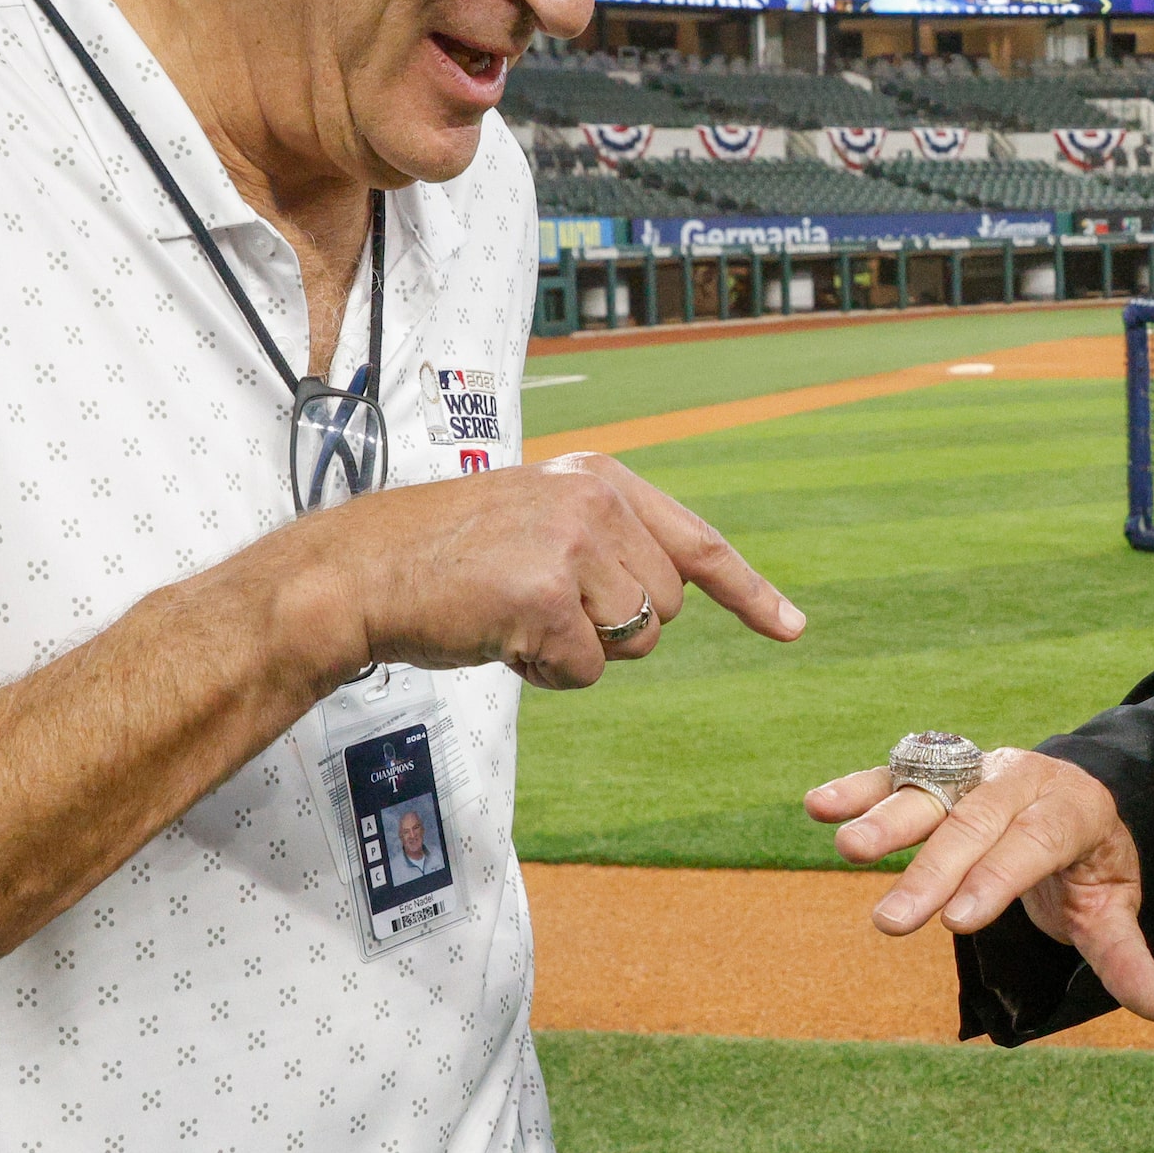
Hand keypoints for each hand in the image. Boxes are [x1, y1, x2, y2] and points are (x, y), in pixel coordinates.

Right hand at [280, 450, 803, 690]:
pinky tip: (500, 637)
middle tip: (536, 607)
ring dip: (577, 652)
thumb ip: (605, 544)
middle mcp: (595, 501)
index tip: (792, 628)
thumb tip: (663, 601)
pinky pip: (588, 670)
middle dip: (612, 629)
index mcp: (599, 479)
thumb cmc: (444, 559)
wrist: (361, 571)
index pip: (698, 542)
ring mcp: (573, 544)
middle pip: (664, 609)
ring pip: (632, 643)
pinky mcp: (546, 594)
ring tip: (512, 616)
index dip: (749, 592)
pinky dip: (546, 673)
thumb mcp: (537, 523)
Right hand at [805, 748, 1153, 1021]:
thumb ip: (1126, 955)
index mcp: (1074, 809)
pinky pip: (898, 774)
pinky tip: (818, 804)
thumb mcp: (1115, 906)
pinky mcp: (940, 769)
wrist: (1075, 793)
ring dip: (886, 817)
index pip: (1034, 843)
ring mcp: (977, 767)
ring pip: (931, 790)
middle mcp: (1022, 779)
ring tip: (847, 847)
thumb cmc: (1089, 862)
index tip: (957, 923)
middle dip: (932, 873)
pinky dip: (859, 788)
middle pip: (975, 823)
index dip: (996, 880)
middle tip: (892, 924)